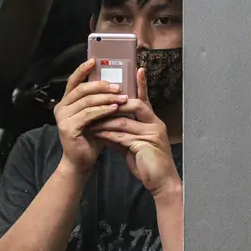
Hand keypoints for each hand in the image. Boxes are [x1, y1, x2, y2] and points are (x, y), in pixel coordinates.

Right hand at [53, 58, 129, 175]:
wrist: (81, 161)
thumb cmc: (91, 137)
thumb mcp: (95, 116)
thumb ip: (99, 101)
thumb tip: (115, 83)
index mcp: (66, 102)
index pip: (73, 82)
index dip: (82, 70)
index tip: (94, 60)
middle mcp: (61, 107)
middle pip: (81, 89)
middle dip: (101, 85)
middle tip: (118, 85)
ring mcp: (63, 118)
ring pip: (86, 101)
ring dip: (106, 98)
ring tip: (122, 96)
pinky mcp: (68, 128)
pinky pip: (88, 115)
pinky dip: (103, 110)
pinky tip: (115, 108)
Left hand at [89, 69, 180, 197]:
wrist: (161, 182)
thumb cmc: (146, 163)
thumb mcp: (132, 144)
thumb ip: (120, 132)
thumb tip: (103, 125)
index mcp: (152, 121)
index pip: (145, 99)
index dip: (141, 84)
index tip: (137, 68)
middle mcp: (155, 123)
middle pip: (133, 104)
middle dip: (112, 103)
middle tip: (94, 102)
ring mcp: (152, 133)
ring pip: (124, 120)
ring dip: (105, 120)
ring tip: (89, 120)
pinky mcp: (146, 144)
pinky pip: (122, 135)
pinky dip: (107, 134)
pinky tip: (96, 134)